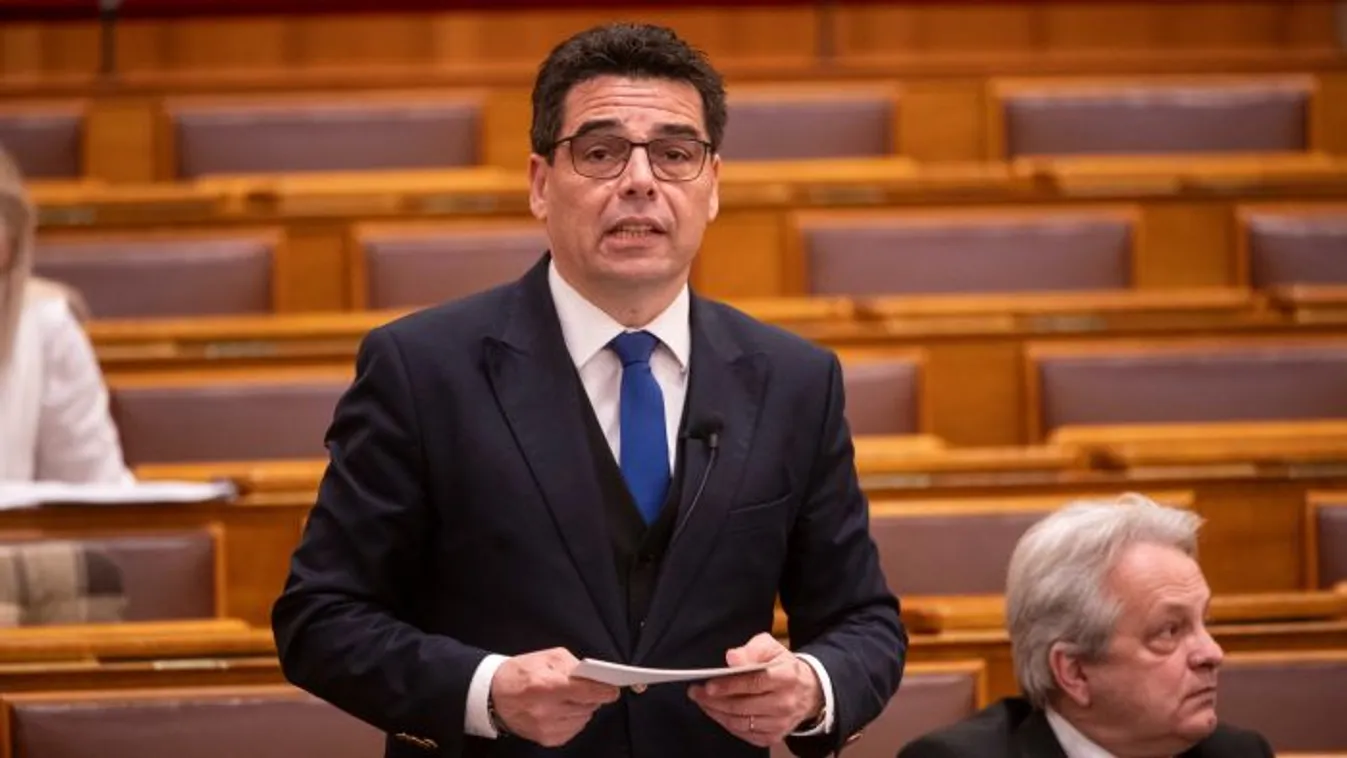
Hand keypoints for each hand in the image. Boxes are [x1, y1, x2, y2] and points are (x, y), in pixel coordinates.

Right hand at [489, 648, 619, 746]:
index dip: (604, 691)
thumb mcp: (548, 658)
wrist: (494, 695)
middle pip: (588, 706)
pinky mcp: (546, 739)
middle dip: (592, 696)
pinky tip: (561, 709)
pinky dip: (573, 719)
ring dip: (582, 708)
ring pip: (584, 718)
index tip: (614, 690)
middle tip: (584, 688)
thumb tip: (596, 678)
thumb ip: (574, 666)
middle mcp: (547, 710)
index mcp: (546, 685)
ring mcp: (546, 727)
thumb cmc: (522, 672)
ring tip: (568, 698)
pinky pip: (574, 729)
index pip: (586, 692)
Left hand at [687, 633, 823, 746]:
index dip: (729, 685)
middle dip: (715, 700)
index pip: (754, 683)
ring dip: (716, 713)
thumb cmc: (784, 667)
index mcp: (786, 677)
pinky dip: (727, 724)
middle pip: (743, 706)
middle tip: (696, 692)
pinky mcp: (774, 736)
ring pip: (741, 722)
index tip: (709, 685)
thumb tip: (732, 658)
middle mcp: (785, 702)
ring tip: (702, 701)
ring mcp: (780, 723)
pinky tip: (716, 712)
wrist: (809, 692)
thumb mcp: (772, 648)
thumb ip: (752, 649)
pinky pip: (745, 734)